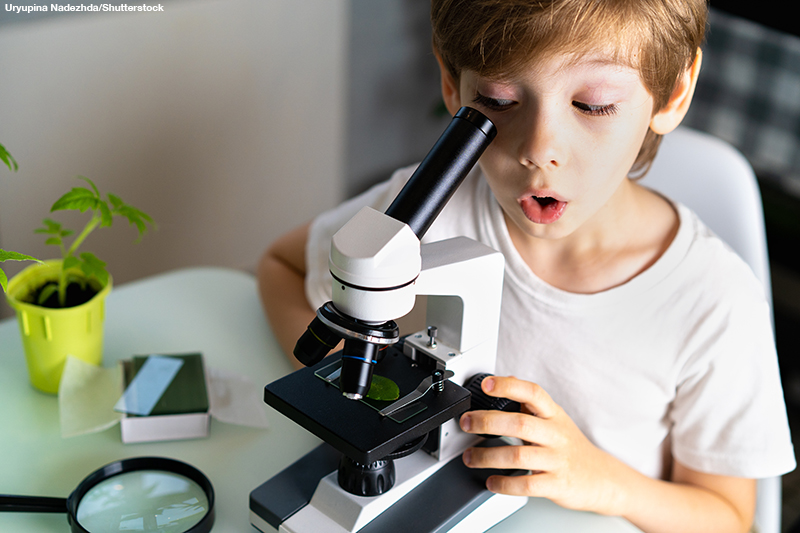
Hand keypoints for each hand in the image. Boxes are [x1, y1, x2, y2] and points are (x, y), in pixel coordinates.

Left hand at [459, 375, 623, 514]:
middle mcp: (556, 435)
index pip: (532, 393)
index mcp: (554, 415)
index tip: (486, 385)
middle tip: (467, 423)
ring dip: (487, 456)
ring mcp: (557, 460)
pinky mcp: (557, 485)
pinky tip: (491, 482)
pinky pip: (526, 485)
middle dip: (487, 422)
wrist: (603, 478)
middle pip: (520, 423)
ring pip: (518, 456)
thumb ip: (531, 404)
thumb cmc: (571, 447)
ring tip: (470, 457)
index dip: (508, 386)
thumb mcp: (555, 420)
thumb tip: (506, 380)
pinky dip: (504, 484)